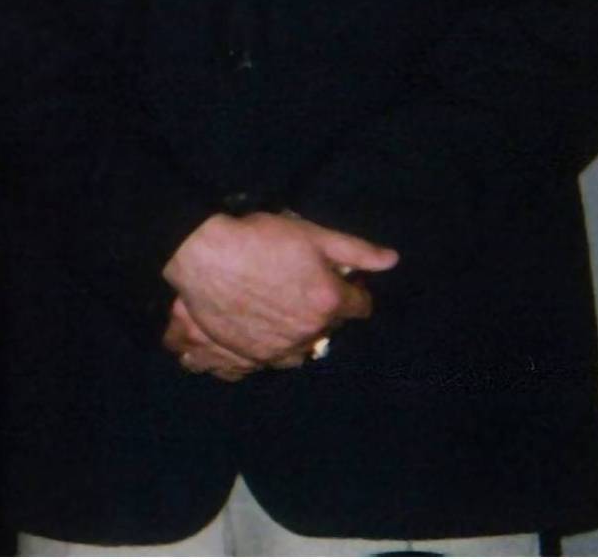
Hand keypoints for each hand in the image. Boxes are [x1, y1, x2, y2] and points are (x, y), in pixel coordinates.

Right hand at [162, 212, 397, 364]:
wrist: (205, 256)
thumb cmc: (259, 239)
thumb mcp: (312, 235)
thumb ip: (355, 250)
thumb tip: (392, 260)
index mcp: (329, 302)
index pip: (360, 306)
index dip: (353, 292)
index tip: (341, 282)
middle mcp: (309, 332)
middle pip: (330, 329)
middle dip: (325, 313)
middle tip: (305, 290)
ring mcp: (278, 348)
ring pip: (302, 349)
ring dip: (300, 335)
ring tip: (283, 314)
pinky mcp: (250, 357)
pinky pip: (272, 362)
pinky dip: (272, 350)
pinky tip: (261, 333)